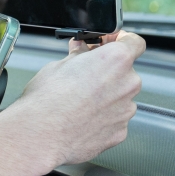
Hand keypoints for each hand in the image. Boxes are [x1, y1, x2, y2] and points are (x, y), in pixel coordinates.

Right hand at [6, 31, 145, 166]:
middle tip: (83, 75)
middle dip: (107, 72)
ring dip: (105, 96)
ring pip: (120, 97)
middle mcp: (127, 83)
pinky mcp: (120, 131)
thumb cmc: (46, 101)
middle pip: (125, 72)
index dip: (121, 41)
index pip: (134, 42)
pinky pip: (115, 119)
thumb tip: (81, 53)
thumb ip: (78, 57)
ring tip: (78, 102)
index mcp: (115, 60)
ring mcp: (126, 109)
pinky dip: (102, 117)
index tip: (109, 44)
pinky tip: (81, 118)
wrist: (41, 134)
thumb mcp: (57, 66)